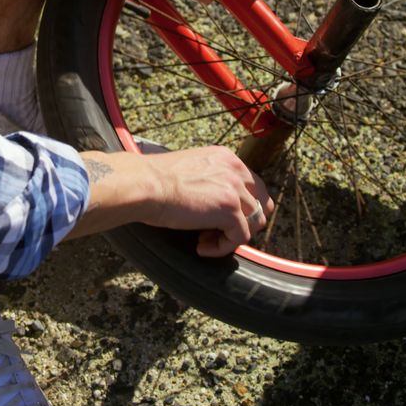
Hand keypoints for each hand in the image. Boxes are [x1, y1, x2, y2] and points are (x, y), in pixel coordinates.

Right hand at [71, 147, 274, 256]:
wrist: (145, 185)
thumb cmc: (155, 180)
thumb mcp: (192, 170)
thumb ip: (211, 179)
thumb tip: (215, 204)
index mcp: (227, 158)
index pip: (254, 187)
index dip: (242, 208)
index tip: (219, 219)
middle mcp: (236, 170)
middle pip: (261, 205)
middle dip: (243, 223)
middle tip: (216, 232)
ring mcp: (235, 190)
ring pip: (253, 224)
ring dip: (231, 236)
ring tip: (204, 240)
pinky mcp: (229, 210)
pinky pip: (239, 238)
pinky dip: (221, 248)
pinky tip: (201, 247)